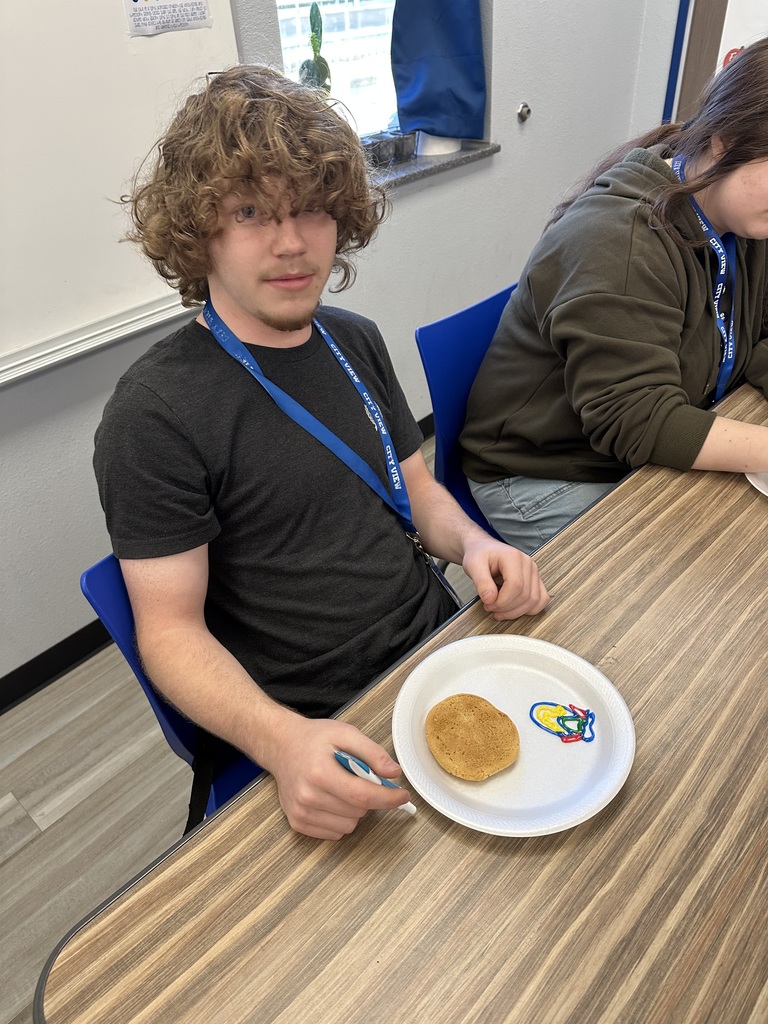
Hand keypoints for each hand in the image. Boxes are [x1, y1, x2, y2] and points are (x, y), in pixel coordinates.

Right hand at [265, 716, 410, 839]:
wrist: (281, 746)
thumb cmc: (313, 739)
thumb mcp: (345, 733)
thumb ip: (372, 753)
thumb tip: (394, 773)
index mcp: (320, 772)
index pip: (362, 796)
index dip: (387, 798)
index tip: (402, 796)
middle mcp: (308, 796)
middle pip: (358, 812)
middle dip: (368, 797)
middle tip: (358, 778)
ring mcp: (301, 813)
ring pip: (349, 826)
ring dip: (354, 810)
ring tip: (341, 787)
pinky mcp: (297, 823)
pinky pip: (334, 833)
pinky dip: (340, 819)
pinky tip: (331, 799)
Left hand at [462, 537, 549, 619]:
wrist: (484, 550)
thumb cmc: (480, 555)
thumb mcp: (473, 565)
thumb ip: (481, 582)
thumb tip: (490, 600)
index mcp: (513, 557)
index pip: (516, 585)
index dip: (502, 601)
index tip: (488, 604)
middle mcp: (527, 564)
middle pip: (525, 595)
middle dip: (506, 608)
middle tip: (490, 607)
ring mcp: (534, 572)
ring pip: (534, 600)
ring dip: (516, 612)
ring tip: (499, 610)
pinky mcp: (536, 581)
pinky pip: (541, 599)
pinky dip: (529, 609)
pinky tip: (514, 610)